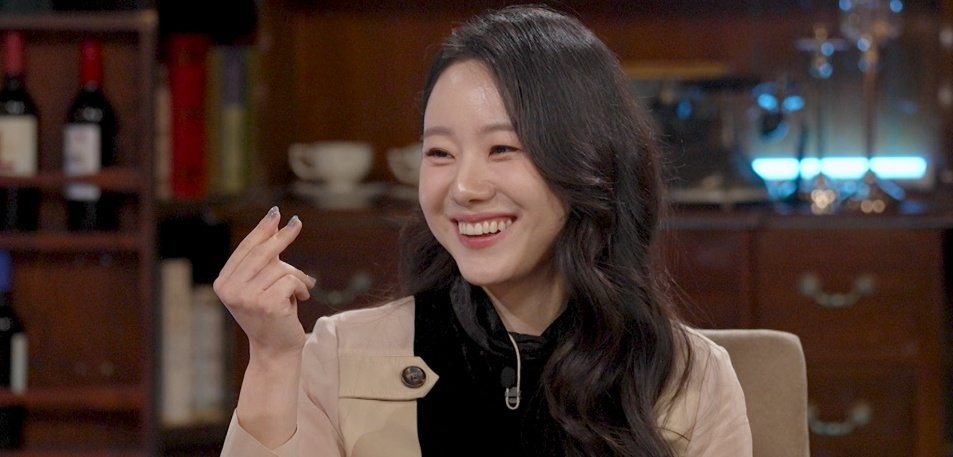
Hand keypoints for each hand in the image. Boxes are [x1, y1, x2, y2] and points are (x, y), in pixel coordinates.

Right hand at [214, 206, 316, 359]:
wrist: (276, 350)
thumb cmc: (272, 315)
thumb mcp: (260, 285)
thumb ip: (263, 261)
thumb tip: (276, 226)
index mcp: (223, 283)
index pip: (245, 249)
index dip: (262, 230)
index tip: (276, 214)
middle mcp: (230, 290)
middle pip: (262, 252)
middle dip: (282, 236)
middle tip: (296, 222)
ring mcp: (246, 297)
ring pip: (281, 268)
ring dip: (297, 276)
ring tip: (300, 291)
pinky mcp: (266, 304)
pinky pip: (291, 281)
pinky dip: (302, 287)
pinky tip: (301, 300)